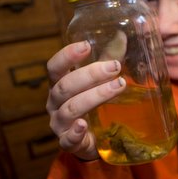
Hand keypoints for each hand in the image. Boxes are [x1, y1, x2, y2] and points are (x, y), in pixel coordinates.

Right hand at [46, 41, 125, 160]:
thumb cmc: (94, 105)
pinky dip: (75, 132)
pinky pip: (67, 139)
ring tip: (118, 86)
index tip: (86, 45)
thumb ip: (108, 59)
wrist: (94, 141)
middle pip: (65, 86)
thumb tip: (123, 35)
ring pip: (71, 109)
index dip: (67, 56)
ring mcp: (59, 124)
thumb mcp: (100, 81)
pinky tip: (84, 125)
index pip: (55, 67)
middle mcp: (55, 103)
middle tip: (115, 67)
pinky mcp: (69, 143)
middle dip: (90, 74)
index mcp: (59, 85)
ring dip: (95, 96)